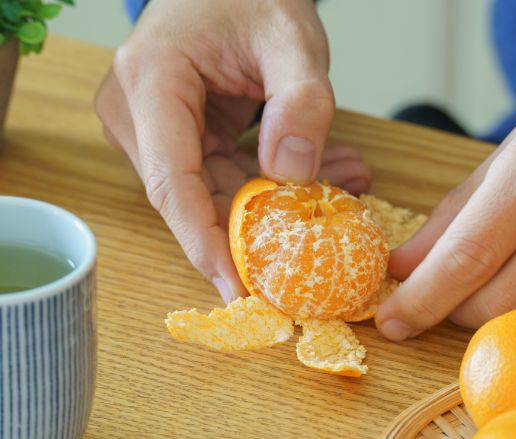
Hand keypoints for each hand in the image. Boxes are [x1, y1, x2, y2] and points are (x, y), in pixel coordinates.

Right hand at [95, 0, 370, 301]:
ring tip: (344, 185)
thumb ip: (301, 101)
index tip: (239, 291)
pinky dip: (271, 182)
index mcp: (151, 82)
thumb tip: (291, 177)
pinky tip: (325, 174)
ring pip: (214, 192)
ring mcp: (153, 126)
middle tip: (323, 235)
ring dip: (277, 200)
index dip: (205, 244)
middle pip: (193, 198)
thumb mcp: (291, 37)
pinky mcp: (177, 135)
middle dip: (260, 224)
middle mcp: (137, 111)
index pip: (173, 183)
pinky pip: (222, 176)